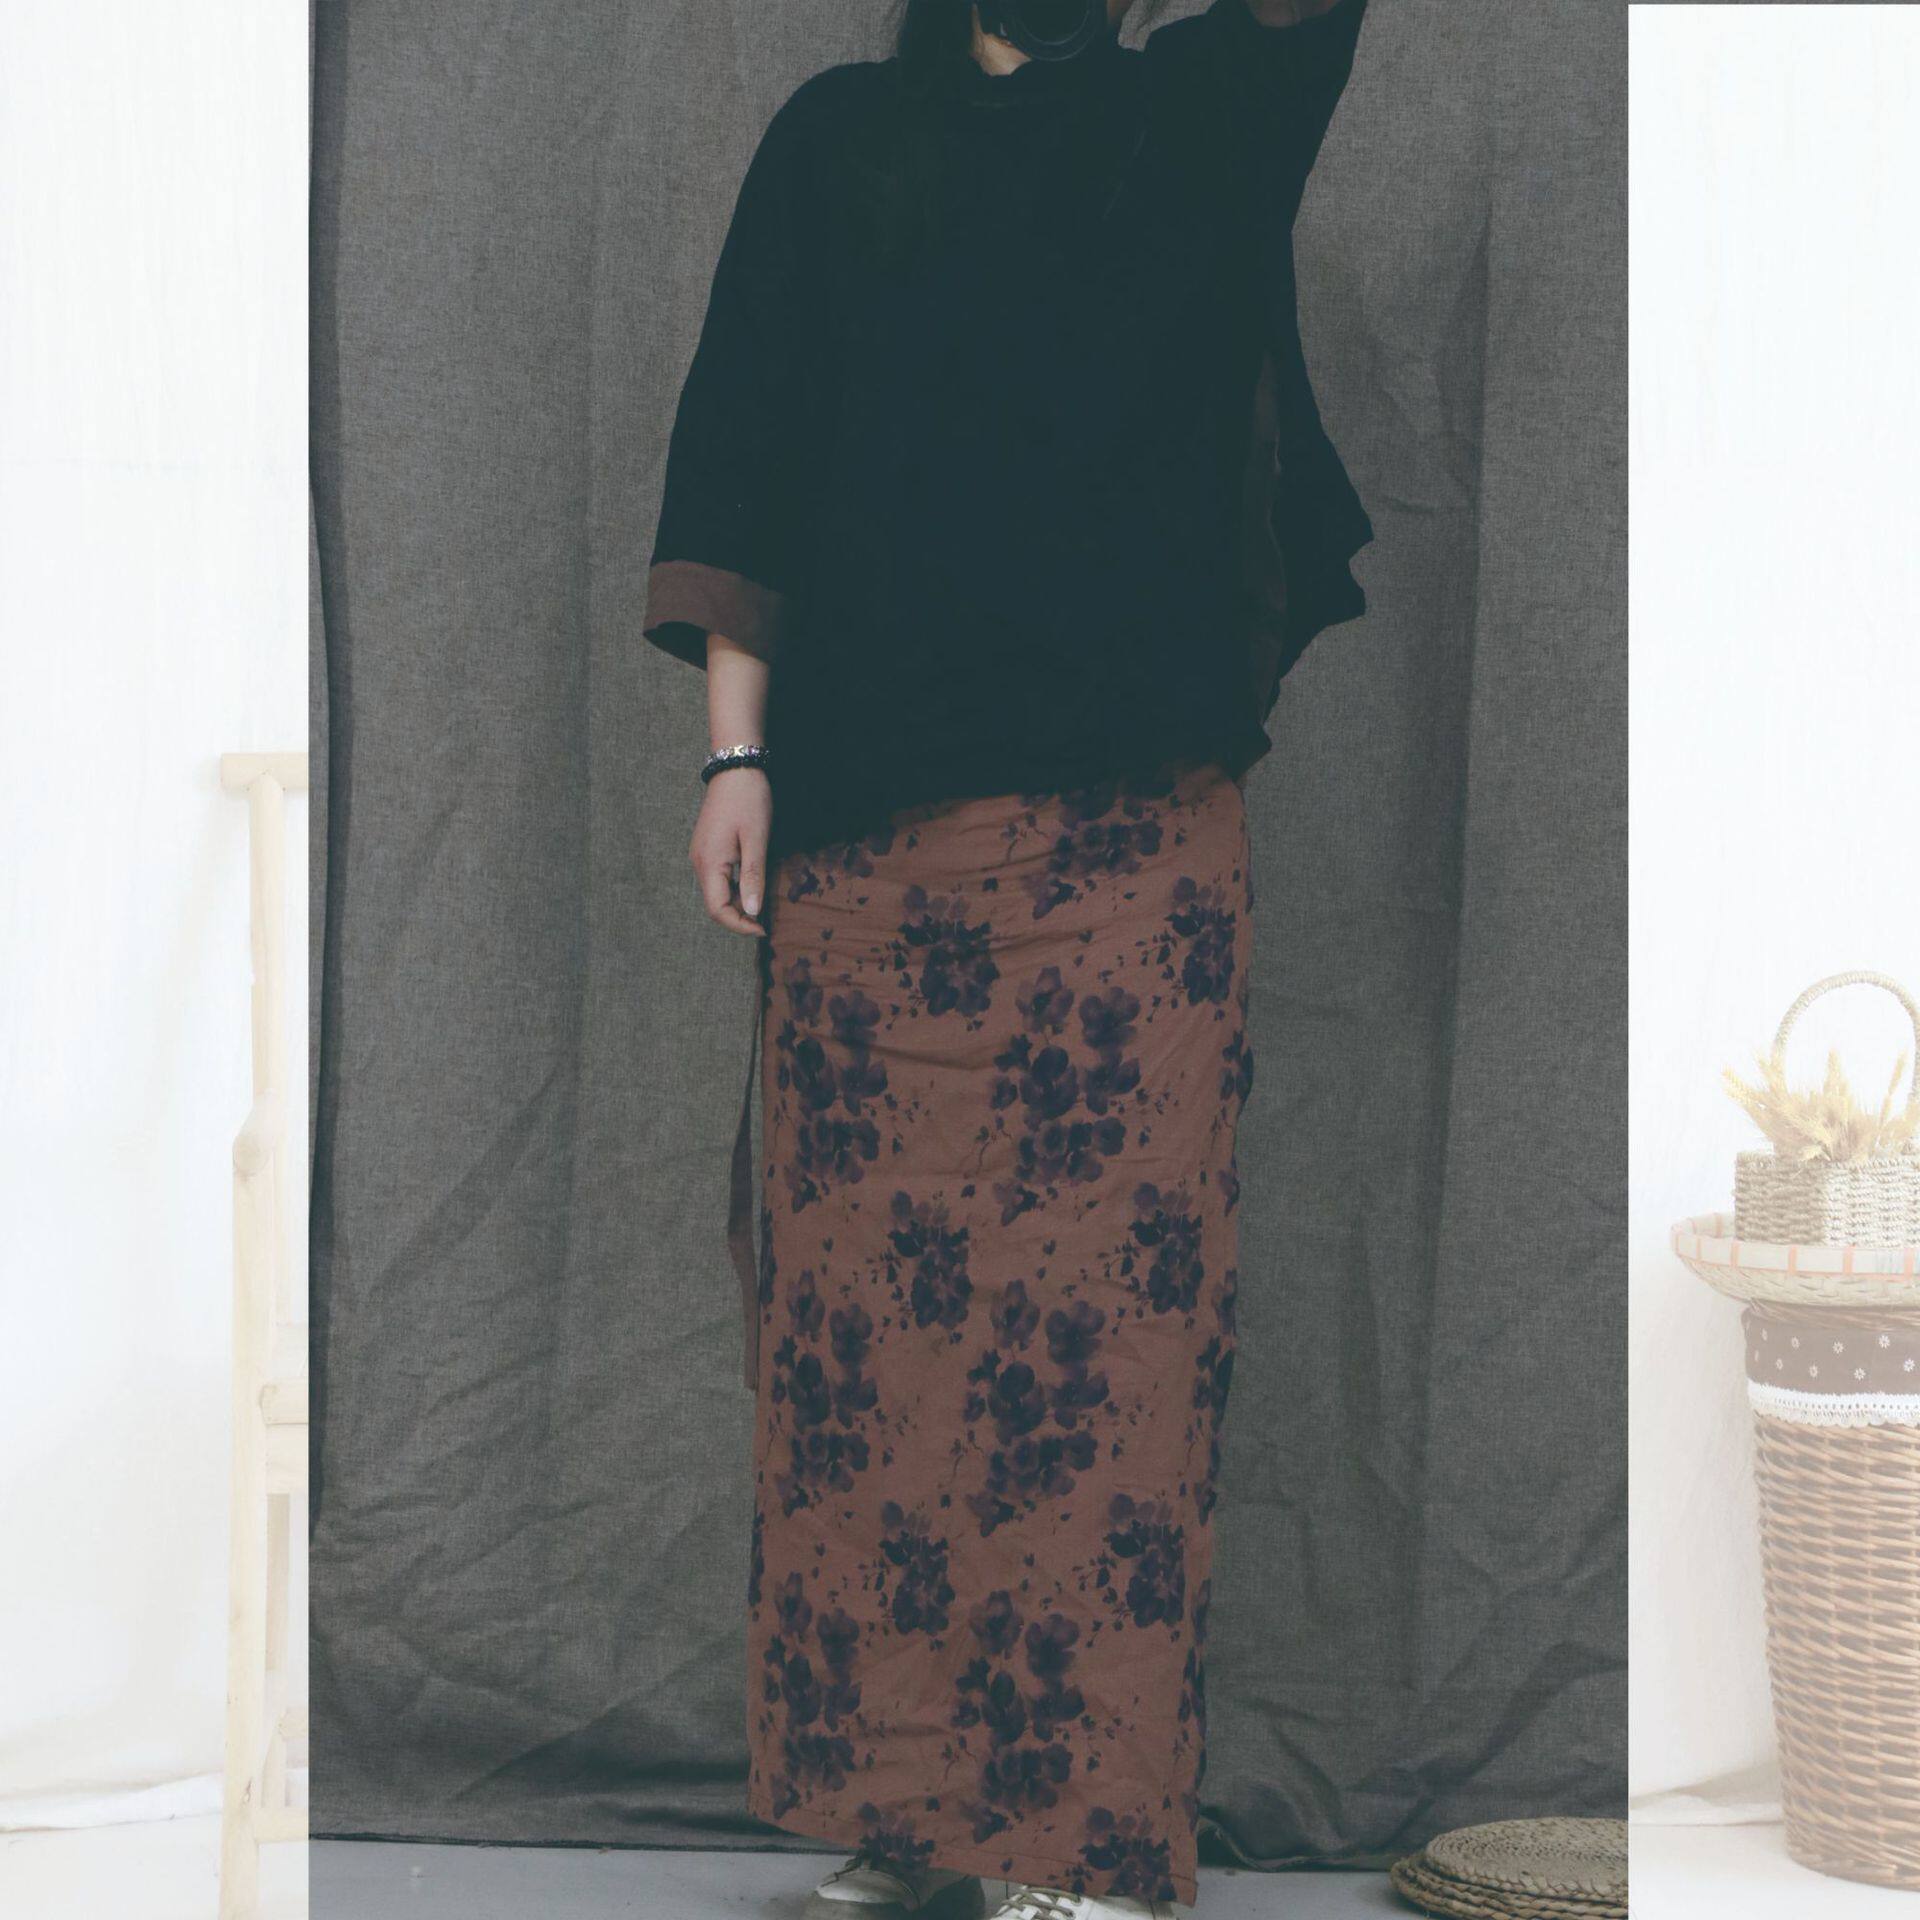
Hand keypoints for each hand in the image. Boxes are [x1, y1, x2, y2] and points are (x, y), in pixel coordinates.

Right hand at [690, 767, 771, 937]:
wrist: (735, 767)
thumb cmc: (748, 800)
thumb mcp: (756, 840)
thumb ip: (753, 877)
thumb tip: (753, 912)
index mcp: (709, 862)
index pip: (717, 909)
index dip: (739, 925)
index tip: (763, 929)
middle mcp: (698, 862)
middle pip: (714, 904)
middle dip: (738, 917)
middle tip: (765, 921)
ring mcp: (700, 854)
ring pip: (715, 892)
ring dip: (736, 904)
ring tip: (762, 905)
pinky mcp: (706, 848)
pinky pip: (717, 878)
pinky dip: (733, 888)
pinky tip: (752, 885)